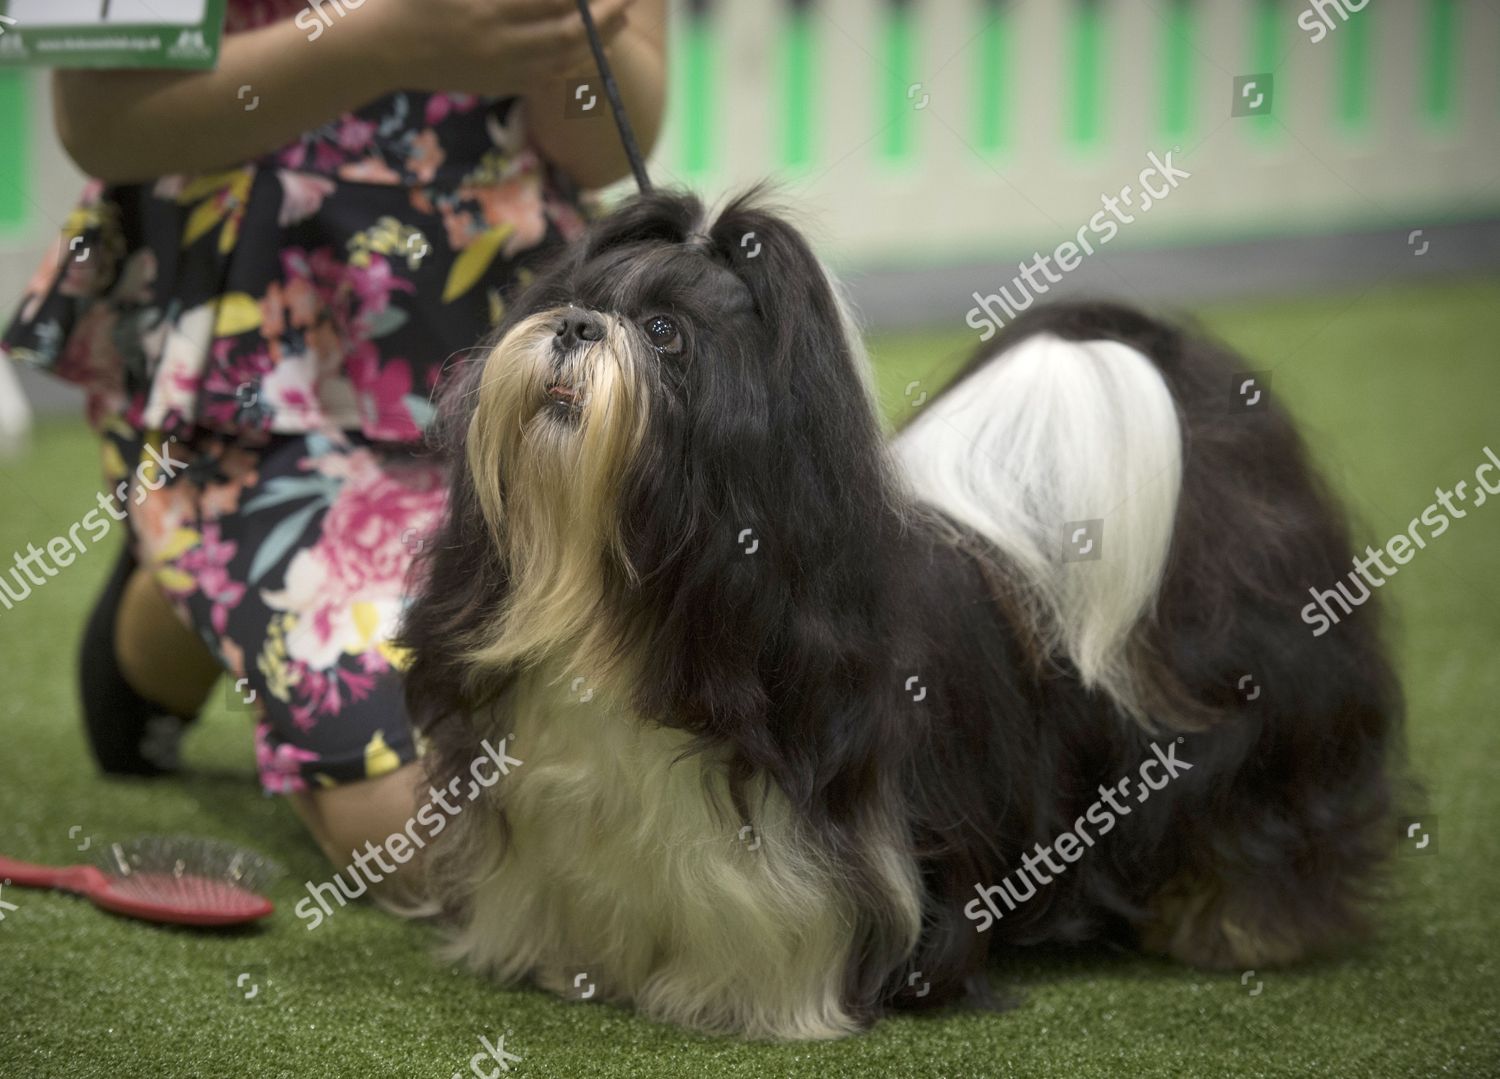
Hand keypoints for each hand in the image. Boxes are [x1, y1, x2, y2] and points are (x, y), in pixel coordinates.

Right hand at [361, 0, 638, 98]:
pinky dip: (578, 60)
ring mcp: (502, 66)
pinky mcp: (501, 82)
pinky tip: (594, 44)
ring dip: (601, 37)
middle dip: (607, 12)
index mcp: (487, 5)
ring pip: (566, 57)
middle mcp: (499, 39)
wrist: (383, 45)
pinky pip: (550, 76)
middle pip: (571, 28)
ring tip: (621, 17)